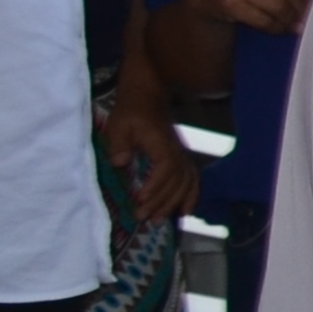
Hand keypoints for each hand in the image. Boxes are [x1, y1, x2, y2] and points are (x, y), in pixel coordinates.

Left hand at [100, 93, 203, 222]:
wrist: (150, 91)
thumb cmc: (132, 108)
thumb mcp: (120, 123)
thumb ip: (119, 143)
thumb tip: (120, 162)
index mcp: (162, 143)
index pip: (166, 167)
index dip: (156, 185)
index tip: (141, 200)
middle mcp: (177, 151)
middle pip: (177, 181)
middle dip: (161, 201)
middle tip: (143, 218)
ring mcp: (181, 154)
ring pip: (186, 183)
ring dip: (174, 203)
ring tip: (159, 220)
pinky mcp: (181, 156)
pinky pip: (193, 179)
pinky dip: (192, 196)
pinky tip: (186, 211)